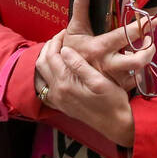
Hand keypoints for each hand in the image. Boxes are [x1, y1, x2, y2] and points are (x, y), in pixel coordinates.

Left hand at [35, 29, 136, 145]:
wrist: (116, 125)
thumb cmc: (112, 102)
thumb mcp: (99, 81)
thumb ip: (79, 65)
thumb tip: (64, 50)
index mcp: (65, 83)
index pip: (52, 56)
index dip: (57, 41)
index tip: (65, 32)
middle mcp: (57, 92)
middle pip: (42, 63)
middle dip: (49, 47)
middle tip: (60, 38)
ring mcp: (57, 100)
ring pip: (40, 75)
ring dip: (45, 59)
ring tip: (56, 49)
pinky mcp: (60, 105)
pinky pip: (43, 89)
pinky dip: (44, 76)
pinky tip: (52, 70)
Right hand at [52, 0, 156, 91]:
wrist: (65, 76)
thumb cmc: (71, 49)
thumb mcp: (74, 28)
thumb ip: (81, 6)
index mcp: (99, 47)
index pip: (126, 36)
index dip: (142, 27)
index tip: (153, 20)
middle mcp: (108, 64)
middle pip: (137, 60)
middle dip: (149, 49)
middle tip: (151, 40)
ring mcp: (113, 78)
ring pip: (138, 72)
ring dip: (145, 60)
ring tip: (146, 50)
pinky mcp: (115, 87)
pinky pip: (134, 81)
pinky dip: (139, 73)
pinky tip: (137, 64)